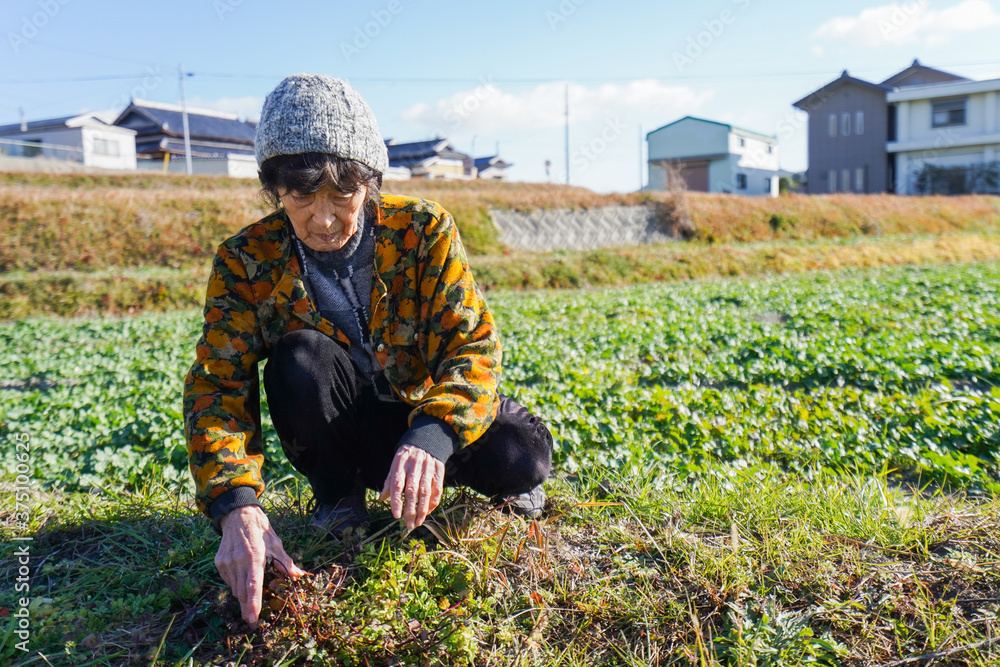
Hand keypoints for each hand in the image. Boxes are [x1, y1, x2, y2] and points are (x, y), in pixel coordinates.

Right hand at [216, 505, 306, 627]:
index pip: (253, 584)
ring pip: (234, 588)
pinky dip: (236, 584)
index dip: (253, 602)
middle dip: (247, 607)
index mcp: (254, 556)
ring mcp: (227, 562)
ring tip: (249, 600)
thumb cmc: (260, 529)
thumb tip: (299, 575)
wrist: (238, 515)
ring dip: (242, 596)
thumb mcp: (276, 544)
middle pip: (242, 591)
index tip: (253, 617)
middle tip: (252, 621)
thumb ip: (286, 563)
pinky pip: (228, 580)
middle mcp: (238, 561)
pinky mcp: (219, 562)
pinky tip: (242, 578)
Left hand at [378, 445, 444, 530]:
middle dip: (410, 509)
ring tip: (418, 522)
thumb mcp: (395, 464)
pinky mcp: (439, 470)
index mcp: (400, 463)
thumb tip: (381, 499)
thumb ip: (389, 481)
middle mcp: (414, 466)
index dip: (397, 501)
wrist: (427, 440)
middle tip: (409, 524)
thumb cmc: (407, 457)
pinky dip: (433, 502)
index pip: (397, 484)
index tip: (396, 515)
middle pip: (412, 490)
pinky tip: (428, 512)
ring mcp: (428, 468)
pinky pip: (437, 489)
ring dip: (422, 509)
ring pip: (425, 491)